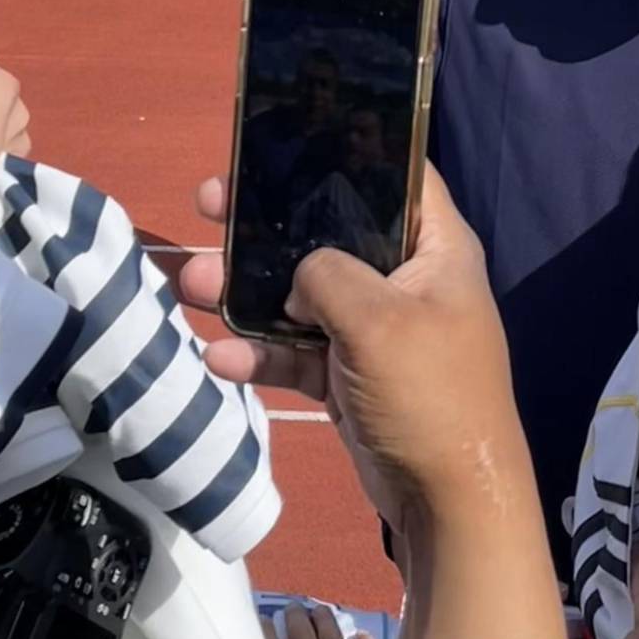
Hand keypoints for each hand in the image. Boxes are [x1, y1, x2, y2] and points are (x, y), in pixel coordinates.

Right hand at [181, 167, 520, 525]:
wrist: (448, 501)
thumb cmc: (430, 392)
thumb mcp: (378, 319)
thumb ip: (327, 275)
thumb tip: (298, 274)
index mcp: (436, 248)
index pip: (397, 175)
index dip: (349, 150)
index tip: (289, 136)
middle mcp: (408, 278)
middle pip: (331, 232)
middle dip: (270, 224)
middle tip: (210, 202)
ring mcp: (376, 329)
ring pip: (302, 294)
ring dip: (247, 291)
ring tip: (189, 282)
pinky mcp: (350, 375)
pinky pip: (296, 350)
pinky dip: (259, 352)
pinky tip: (216, 355)